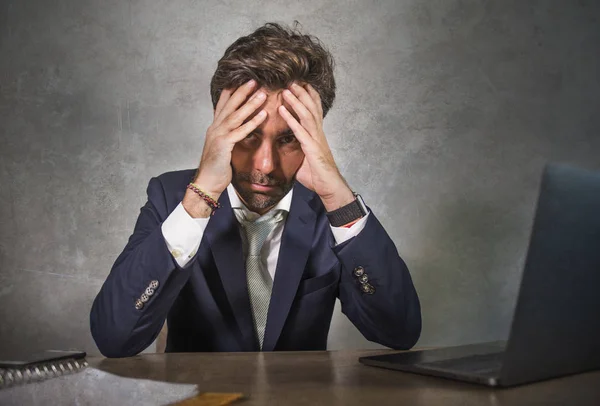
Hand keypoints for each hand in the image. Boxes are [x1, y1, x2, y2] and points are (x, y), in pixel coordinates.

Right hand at [183, 79, 266, 216]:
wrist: (207, 183)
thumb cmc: (217, 168)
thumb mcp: (222, 148)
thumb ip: (228, 136)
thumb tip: (236, 130)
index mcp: (215, 127)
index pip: (223, 105)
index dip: (232, 92)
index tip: (241, 80)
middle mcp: (215, 128)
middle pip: (230, 105)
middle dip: (242, 91)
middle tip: (254, 79)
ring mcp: (218, 135)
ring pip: (236, 115)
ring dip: (250, 103)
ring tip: (262, 93)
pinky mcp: (223, 145)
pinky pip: (240, 131)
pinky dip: (252, 122)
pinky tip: (262, 115)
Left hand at [278, 83, 354, 210]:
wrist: (330, 188)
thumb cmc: (318, 176)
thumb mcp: (305, 160)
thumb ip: (298, 150)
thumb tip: (287, 149)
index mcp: (317, 135)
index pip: (315, 111)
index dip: (309, 96)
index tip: (301, 84)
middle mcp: (318, 134)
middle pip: (312, 107)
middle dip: (302, 92)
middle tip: (292, 79)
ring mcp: (316, 140)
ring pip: (307, 115)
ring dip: (296, 101)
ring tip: (286, 89)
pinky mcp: (312, 148)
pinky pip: (300, 130)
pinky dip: (291, 119)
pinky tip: (282, 109)